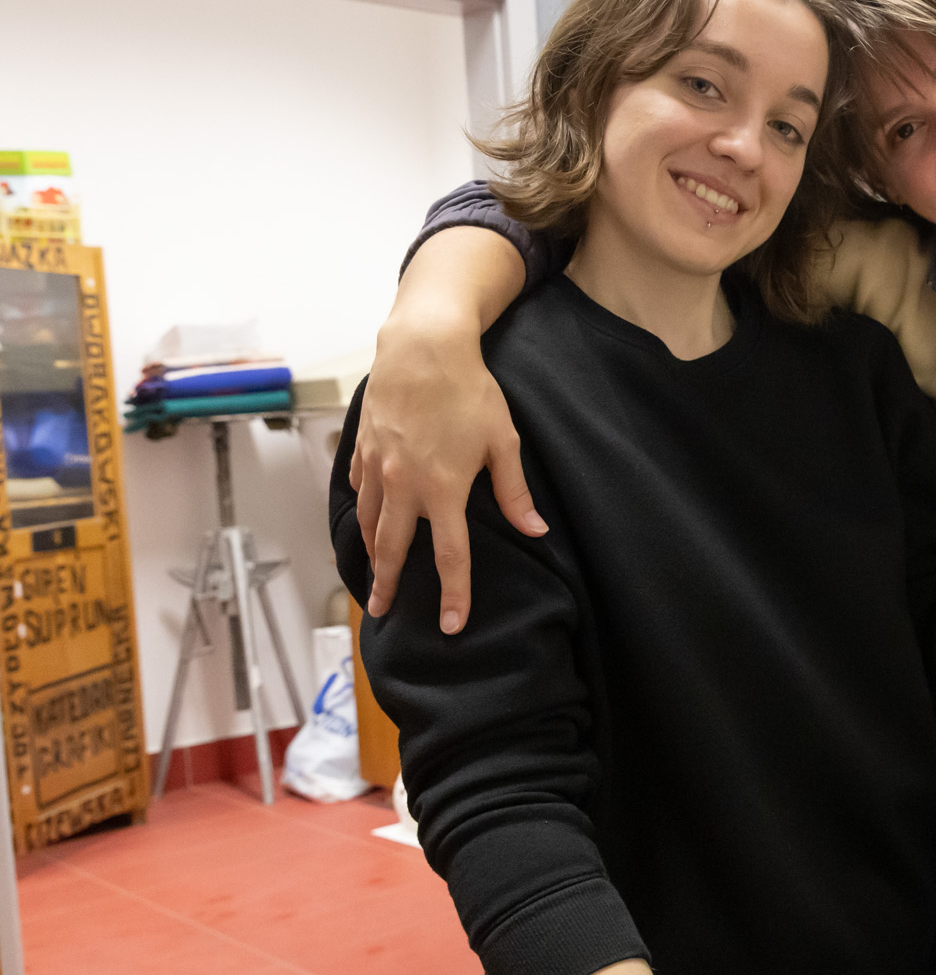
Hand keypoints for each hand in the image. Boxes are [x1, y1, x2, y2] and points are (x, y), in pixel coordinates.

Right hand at [351, 230, 541, 631]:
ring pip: (371, 523)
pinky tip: (367, 521)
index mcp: (444, 490)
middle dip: (389, 586)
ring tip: (371, 578)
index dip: (454, 594)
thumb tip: (535, 531)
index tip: (453, 626)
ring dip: (371, 555)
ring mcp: (378, 468)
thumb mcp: (503, 442)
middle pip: (394, 550)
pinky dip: (363, 511)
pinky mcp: (363, 449)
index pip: (450, 557)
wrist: (422, 348)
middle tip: (383, 613)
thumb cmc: (469, 392)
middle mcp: (405, 486)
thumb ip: (515, 493)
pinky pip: (360, 490)